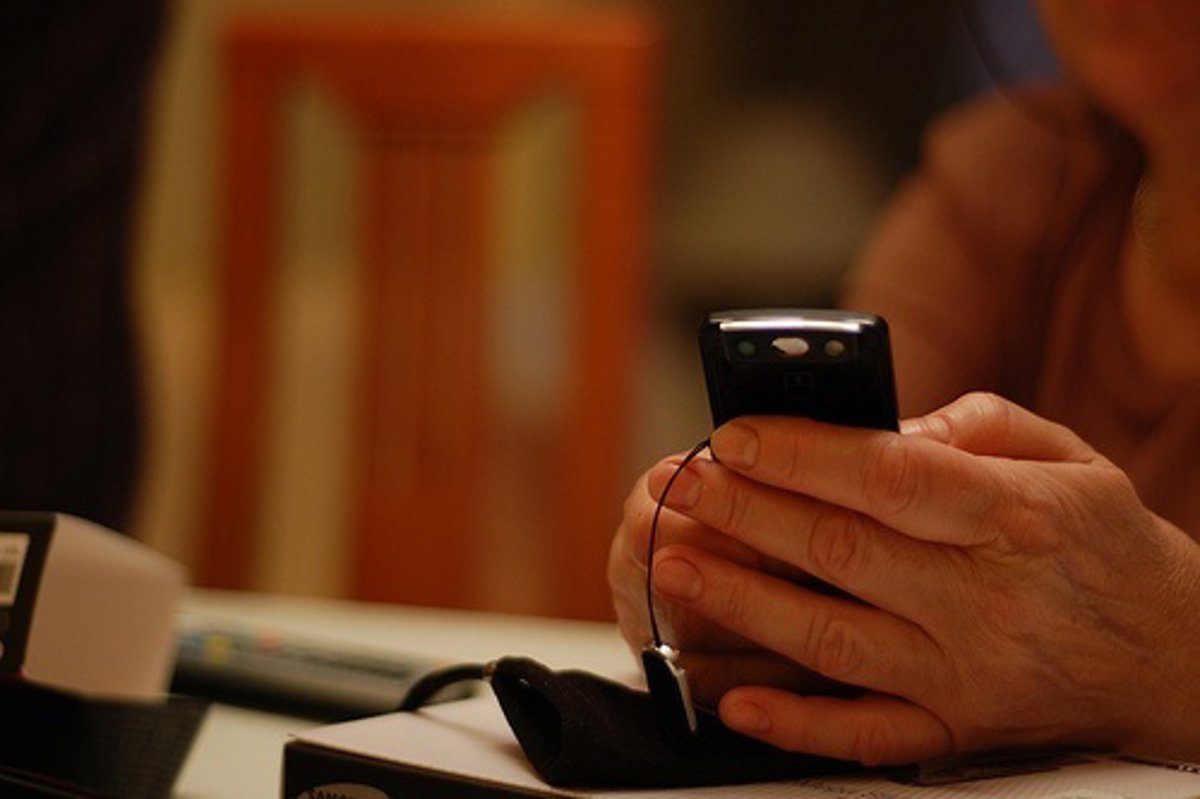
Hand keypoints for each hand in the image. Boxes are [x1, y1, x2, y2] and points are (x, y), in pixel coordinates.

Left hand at [645, 392, 1199, 764]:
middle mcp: (988, 602)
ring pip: (836, 642)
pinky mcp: (957, 732)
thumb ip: (973, 429)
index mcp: (1016, 517)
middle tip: (682, 487)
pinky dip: (795, 726)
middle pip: (844, 553)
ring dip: (744, 606)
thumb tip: (880, 428)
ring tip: (674, 567)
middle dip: (749, 515)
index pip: (890, 477)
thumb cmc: (1104, 545)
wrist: (1173, 659)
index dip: (803, 454)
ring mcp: (968, 676)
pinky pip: (866, 736)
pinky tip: (732, 703)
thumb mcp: (1065, 459)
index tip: (734, 434)